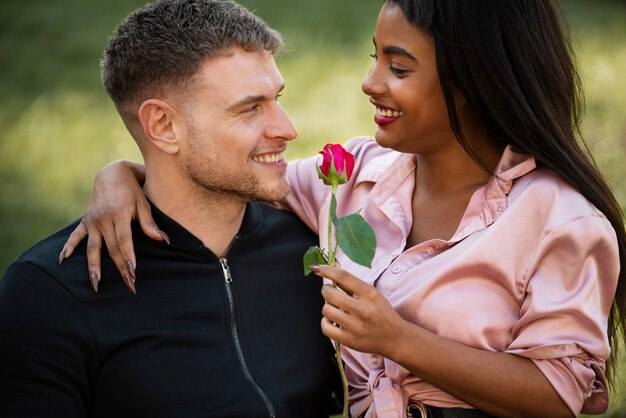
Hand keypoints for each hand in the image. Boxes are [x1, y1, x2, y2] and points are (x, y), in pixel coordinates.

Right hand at [58, 161, 165, 293]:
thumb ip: (149, 223)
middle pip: (111, 249)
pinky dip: (68, 247)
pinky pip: (75, 236)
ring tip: (96, 285)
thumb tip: (163, 240)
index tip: (133, 273)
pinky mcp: (85, 221)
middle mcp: (103, 219)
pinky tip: (62, 260)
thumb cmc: (132, 190)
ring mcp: (92, 221)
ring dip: (93, 267)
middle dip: (120, 268)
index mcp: (119, 214)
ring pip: (92, 248)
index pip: (124, 241)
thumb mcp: (143, 203)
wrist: (112, 174)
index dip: (128, 257)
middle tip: (128, 286)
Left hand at [310, 264, 408, 356]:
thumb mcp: (372, 293)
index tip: (317, 268)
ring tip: (336, 309)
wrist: (394, 338)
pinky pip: (325, 327)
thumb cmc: (381, 312)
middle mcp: (362, 310)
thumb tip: (331, 266)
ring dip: (327, 307)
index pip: (343, 277)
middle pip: (330, 294)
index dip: (327, 270)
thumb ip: (351, 282)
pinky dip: (326, 322)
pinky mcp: (349, 340)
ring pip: (326, 310)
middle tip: (330, 292)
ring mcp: (355, 326)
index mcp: (369, 294)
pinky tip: (333, 321)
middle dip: (326, 290)